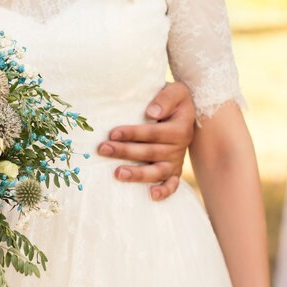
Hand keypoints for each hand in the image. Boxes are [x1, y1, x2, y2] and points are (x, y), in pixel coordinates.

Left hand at [97, 82, 194, 200]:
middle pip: (150, 152)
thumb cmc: (173, 100)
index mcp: (180, 127)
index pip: (154, 132)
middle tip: (103, 149)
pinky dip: (164, 192)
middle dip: (125, 151)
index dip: (133, 133)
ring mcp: (176, 161)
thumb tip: (152, 113)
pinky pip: (172, 185)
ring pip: (157, 171)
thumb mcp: (176, 91)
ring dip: (138, 174)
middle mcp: (179, 146)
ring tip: (117, 174)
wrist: (184, 112)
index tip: (112, 133)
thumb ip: (166, 98)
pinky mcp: (173, 172)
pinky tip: (151, 195)